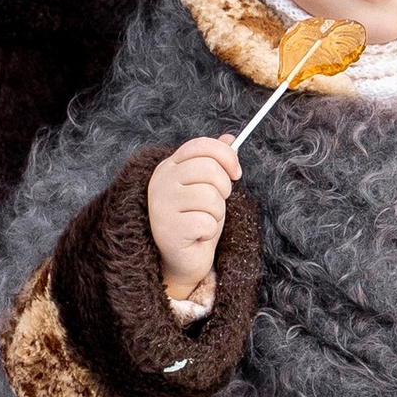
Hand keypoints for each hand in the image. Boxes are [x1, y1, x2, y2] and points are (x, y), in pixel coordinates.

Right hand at [144, 135, 239, 306]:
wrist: (182, 259)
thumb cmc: (195, 220)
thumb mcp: (208, 187)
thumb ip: (215, 162)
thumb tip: (230, 137)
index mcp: (169, 167)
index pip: (200, 146)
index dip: (225, 156)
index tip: (236, 173)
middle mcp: (160, 182)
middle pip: (208, 169)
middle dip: (223, 189)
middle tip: (215, 205)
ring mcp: (160, 205)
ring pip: (210, 197)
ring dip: (216, 214)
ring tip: (203, 221)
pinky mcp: (166, 230)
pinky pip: (205, 222)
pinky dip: (208, 232)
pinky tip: (197, 236)